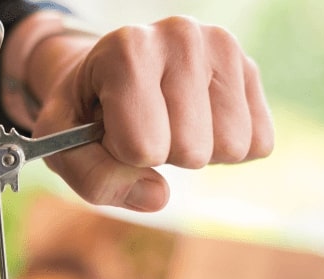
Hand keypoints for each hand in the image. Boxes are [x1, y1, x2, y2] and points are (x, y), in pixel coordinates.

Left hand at [25, 15, 273, 211]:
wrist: (109, 71)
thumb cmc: (87, 109)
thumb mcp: (64, 144)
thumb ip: (95, 178)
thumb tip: (158, 196)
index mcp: (127, 49)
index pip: (144, 147)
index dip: (124, 155)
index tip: (111, 127)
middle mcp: (180, 36)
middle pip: (191, 151)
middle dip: (164, 155)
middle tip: (143, 124)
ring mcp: (221, 48)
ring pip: (231, 147)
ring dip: (199, 153)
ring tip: (170, 121)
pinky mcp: (249, 67)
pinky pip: (259, 143)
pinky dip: (227, 149)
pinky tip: (199, 122)